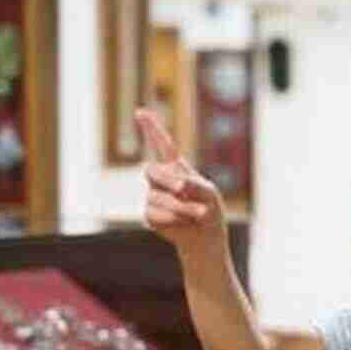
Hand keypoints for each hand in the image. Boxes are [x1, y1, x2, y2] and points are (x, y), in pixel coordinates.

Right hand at [138, 109, 225, 254]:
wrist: (205, 237)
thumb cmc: (210, 210)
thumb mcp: (210, 193)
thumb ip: (195, 184)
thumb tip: (178, 185)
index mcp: (176, 168)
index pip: (162, 145)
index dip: (151, 128)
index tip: (141, 112)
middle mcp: (161, 179)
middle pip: (152, 171)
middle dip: (168, 180)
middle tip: (183, 189)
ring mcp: (153, 196)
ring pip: (156, 197)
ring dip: (181, 206)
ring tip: (198, 213)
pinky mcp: (150, 214)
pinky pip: (155, 213)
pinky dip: (174, 218)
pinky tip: (185, 221)